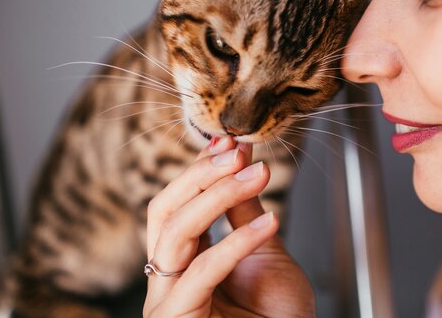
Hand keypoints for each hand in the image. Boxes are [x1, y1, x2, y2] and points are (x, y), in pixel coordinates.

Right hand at [143, 137, 315, 317]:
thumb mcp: (264, 253)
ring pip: (174, 231)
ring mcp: (167, 300)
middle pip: (163, 209)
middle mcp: (167, 276)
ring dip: (218, 195)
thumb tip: (241, 163)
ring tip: (257, 175)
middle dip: (200, 174)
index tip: (230, 141)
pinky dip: (236, 242)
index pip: (178, 202)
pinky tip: (270, 221)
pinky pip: (201, 272)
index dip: (201, 168)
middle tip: (237, 151)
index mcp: (183, 259)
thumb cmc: (278, 317)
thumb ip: (246, 213)